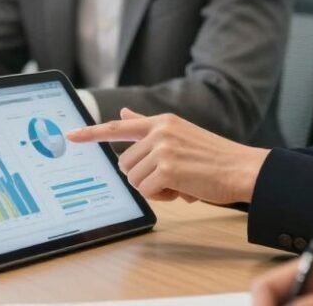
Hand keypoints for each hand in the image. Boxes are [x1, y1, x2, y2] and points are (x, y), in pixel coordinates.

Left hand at [65, 108, 269, 204]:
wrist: (242, 168)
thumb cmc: (214, 158)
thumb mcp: (180, 135)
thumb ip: (149, 127)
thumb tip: (123, 114)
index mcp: (162, 121)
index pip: (118, 126)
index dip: (91, 133)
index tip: (70, 135)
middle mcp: (160, 131)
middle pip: (125, 163)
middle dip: (142, 177)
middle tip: (170, 180)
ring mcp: (163, 149)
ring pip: (134, 179)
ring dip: (153, 189)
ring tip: (179, 184)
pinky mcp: (168, 169)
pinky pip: (147, 191)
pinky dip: (162, 197)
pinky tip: (183, 191)